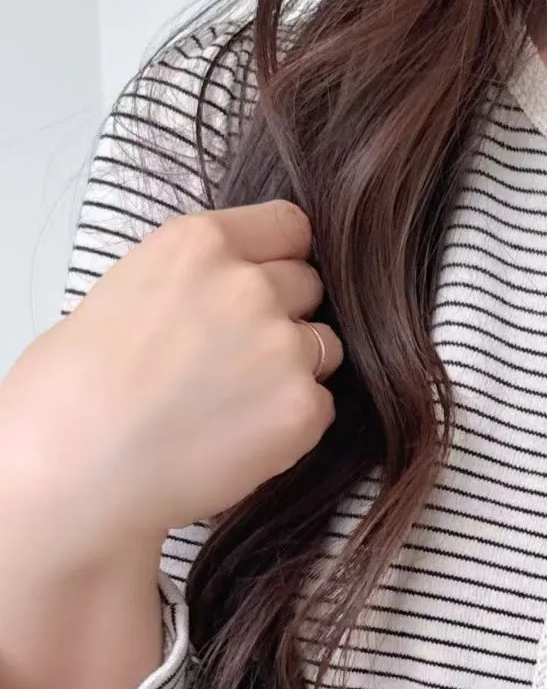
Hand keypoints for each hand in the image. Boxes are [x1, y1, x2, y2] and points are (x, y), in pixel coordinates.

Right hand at [0, 199, 342, 579]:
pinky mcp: (303, 407)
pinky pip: (321, 405)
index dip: (280, 258)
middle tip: (237, 356)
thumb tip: (228, 291)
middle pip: (308, 286)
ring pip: (324, 346)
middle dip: (285, 315)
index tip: (267, 282)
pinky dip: (293, 422)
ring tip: (236, 400)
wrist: (82, 462)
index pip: (288, 226)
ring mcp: (282, 347)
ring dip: (296, 368)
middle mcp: (249, 286)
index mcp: (200, 244)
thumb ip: (197, 278)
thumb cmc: (81, 386)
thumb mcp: (131, 287)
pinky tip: (241, 435)